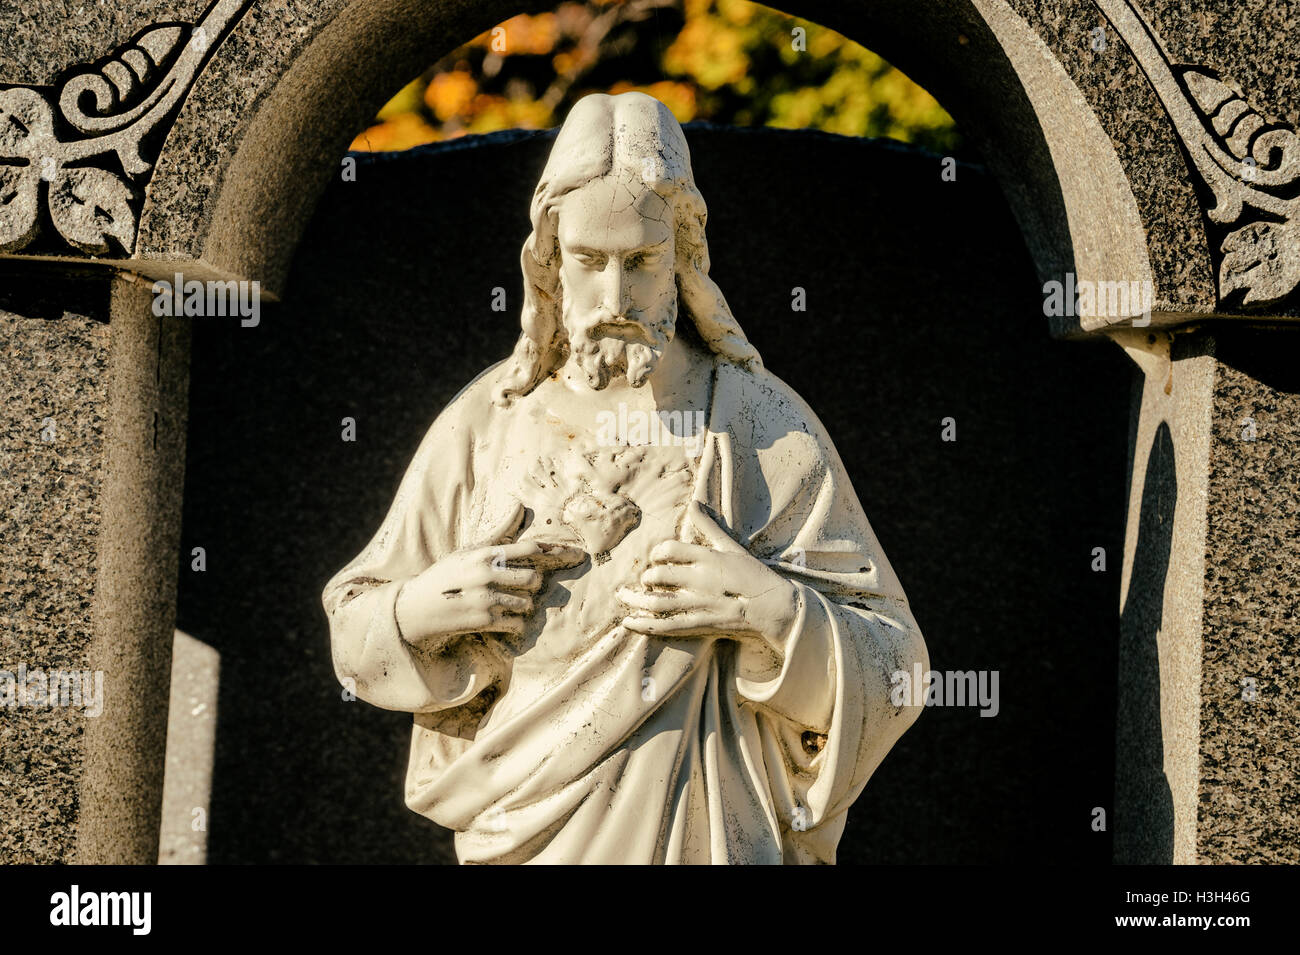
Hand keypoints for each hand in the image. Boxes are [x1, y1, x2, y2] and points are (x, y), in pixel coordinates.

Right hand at [396, 539, 584, 648]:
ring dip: (524, 605)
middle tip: (524, 585)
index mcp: (484, 553)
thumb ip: (499, 532)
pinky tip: (505, 619)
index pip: (528, 548)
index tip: (554, 557)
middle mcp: (487, 574)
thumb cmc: (446, 574)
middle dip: (532, 583)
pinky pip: (517, 623)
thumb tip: (520, 506)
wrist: (416, 608)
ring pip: (527, 603)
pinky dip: (516, 623)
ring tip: (510, 603)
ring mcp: (485, 598)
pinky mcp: (483, 621)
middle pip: (533, 578)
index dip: (547, 553)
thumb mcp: (469, 550)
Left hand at [617, 501, 797, 650]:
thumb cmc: (754, 575)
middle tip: (645, 578)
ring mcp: (699, 604)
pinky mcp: (700, 625)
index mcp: (708, 558)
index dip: (658, 552)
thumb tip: (693, 502)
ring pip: (657, 601)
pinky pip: (666, 626)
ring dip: (635, 599)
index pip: (670, 549)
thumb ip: (709, 526)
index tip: (656, 557)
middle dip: (647, 576)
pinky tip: (628, 623)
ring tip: (623, 595)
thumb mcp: (732, 546)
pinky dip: (644, 625)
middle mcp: (700, 580)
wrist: (775, 608)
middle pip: (660, 575)